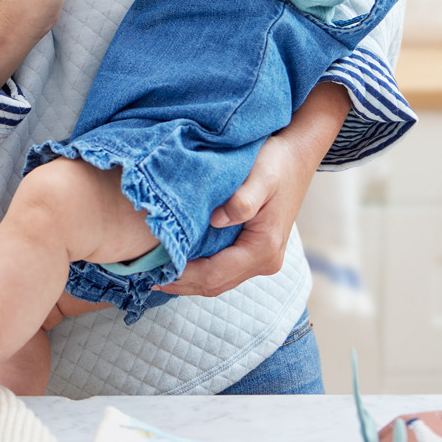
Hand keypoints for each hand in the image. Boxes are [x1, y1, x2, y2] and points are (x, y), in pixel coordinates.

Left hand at [163, 85, 346, 296]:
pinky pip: (223, 270)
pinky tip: (177, 262)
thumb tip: (217, 220)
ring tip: (154, 272)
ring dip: (187, 280)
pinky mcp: (255, 252)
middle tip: (144, 277)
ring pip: (218, 281)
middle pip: (214, 285)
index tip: (152, 272)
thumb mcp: (261, 176)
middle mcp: (265, 261)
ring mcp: (262, 259)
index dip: (182, 277)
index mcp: (264, 248)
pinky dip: (199, 270)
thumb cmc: (276, 163)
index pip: (215, 274)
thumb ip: (242, 200)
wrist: (297, 156)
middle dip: (179, 283)